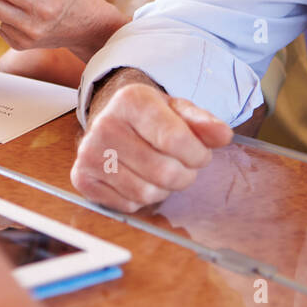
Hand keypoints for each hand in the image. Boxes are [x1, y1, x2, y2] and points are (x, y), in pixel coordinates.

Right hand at [70, 80, 232, 212]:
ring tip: (162, 171)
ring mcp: (89, 154)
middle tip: (184, 166)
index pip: (174, 139)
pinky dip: (142, 199)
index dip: (198, 154)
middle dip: (184, 175)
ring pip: (146, 194)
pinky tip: (139, 179)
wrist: (113, 118)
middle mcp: (104, 125)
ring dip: (164, 189)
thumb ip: (203, 122)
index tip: (201, 155)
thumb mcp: (179, 110)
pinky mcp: (82, 179)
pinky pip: (128, 206)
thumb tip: (224, 135)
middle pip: (163, 172)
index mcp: (131, 100)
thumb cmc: (151, 117)